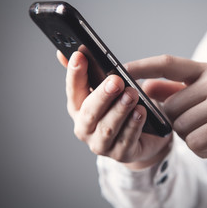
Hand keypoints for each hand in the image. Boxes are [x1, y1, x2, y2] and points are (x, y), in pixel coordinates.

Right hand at [56, 51, 170, 169]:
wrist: (144, 135)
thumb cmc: (121, 108)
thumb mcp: (106, 89)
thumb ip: (87, 73)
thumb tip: (62, 53)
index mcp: (79, 108)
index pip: (73, 90)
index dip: (75, 73)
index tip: (80, 56)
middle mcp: (85, 128)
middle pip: (90, 111)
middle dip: (103, 95)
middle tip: (116, 80)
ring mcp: (101, 144)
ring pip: (108, 127)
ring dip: (120, 110)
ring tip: (132, 95)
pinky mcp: (121, 154)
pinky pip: (127, 140)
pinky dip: (134, 126)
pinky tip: (141, 112)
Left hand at [125, 55, 206, 157]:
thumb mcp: (204, 94)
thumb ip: (174, 90)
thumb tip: (145, 87)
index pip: (168, 63)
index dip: (142, 65)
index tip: (120, 69)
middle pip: (170, 107)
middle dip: (177, 122)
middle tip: (199, 124)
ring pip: (181, 127)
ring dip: (190, 137)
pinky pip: (194, 142)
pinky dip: (201, 150)